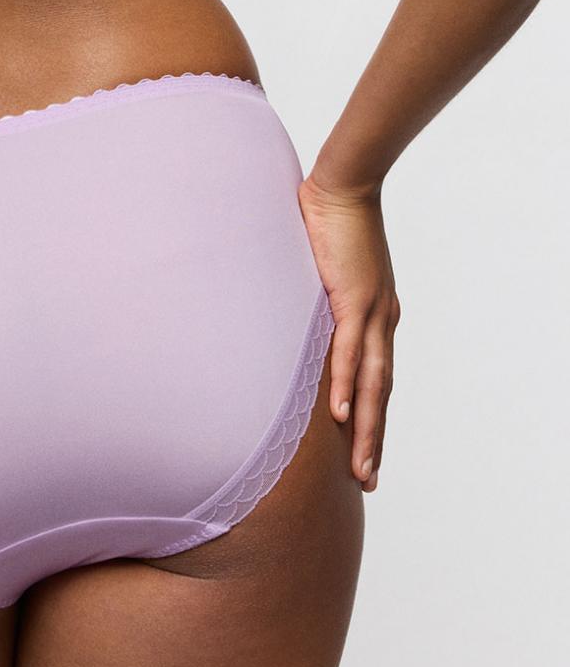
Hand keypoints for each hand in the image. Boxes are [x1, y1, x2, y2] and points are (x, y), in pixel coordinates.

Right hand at [297, 171, 401, 491]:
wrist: (343, 185)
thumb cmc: (328, 219)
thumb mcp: (321, 270)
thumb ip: (312, 295)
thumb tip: (284, 308)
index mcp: (376, 314)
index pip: (377, 376)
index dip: (374, 415)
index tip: (365, 450)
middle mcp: (382, 320)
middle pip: (381, 392)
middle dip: (375, 439)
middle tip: (367, 481)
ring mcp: (372, 311)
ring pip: (372, 383)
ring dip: (368, 428)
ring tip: (361, 468)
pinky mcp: (355, 298)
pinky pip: (348, 351)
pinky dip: (347, 385)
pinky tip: (344, 416)